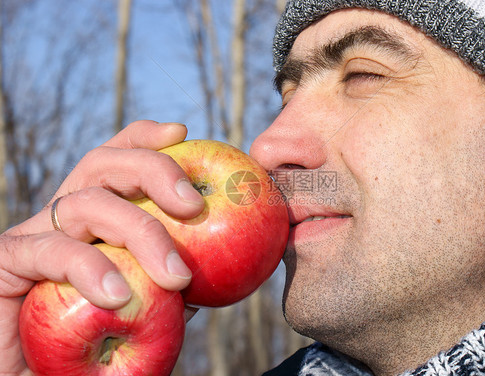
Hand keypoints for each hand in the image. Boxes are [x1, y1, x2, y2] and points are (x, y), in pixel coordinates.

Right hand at [0, 120, 203, 374]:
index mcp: (96, 219)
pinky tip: (118, 296)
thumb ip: (163, 286)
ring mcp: (35, 237)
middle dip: (154, 171)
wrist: (37, 375)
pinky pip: (50, 251)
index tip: (181, 134)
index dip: (145, 140)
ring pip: (85, 201)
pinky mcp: (7, 263)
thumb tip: (204, 274)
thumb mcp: (140, 310)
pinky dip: (89, 268)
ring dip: (139, 230)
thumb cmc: (89, 348)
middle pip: (104, 164)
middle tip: (194, 206)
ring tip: (176, 276)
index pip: (116, 161)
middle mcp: (65, 219)